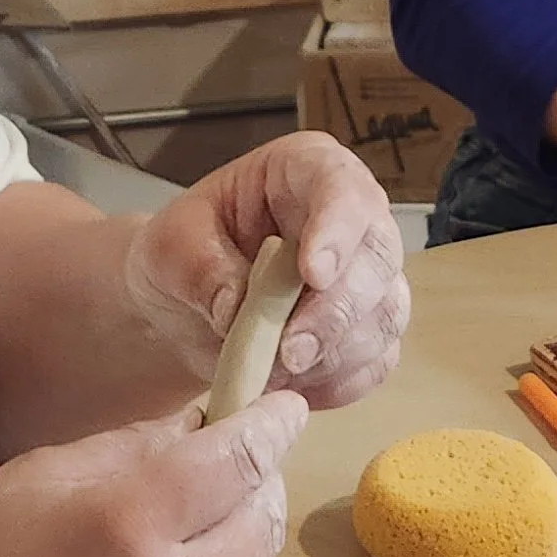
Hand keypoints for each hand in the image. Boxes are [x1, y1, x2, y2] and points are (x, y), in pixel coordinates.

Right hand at [0, 393, 303, 556]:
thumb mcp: (40, 476)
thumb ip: (133, 448)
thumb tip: (205, 425)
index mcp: (127, 523)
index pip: (239, 461)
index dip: (273, 427)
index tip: (288, 410)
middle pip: (262, 524)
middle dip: (259, 487)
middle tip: (233, 473)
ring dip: (235, 555)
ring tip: (185, 544)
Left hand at [125, 132, 408, 409]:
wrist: (184, 306)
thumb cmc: (184, 253)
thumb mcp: (171, 247)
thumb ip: (202, 271)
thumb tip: (237, 310)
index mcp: (306, 170)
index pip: (342, 187)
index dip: (336, 230)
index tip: (313, 274)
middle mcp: (352, 218)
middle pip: (377, 257)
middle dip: (336, 312)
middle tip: (290, 352)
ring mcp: (368, 277)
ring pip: (384, 315)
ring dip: (334, 355)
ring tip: (272, 375)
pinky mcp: (368, 331)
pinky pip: (376, 361)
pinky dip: (336, 383)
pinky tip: (291, 386)